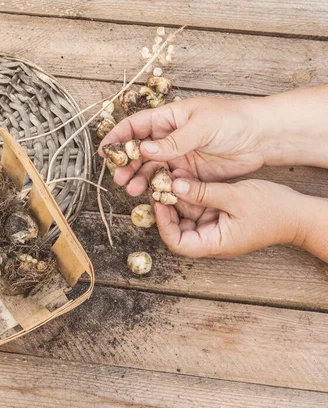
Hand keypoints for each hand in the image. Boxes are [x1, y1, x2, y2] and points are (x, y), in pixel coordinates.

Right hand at [99, 97, 265, 195]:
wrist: (261, 137)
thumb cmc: (233, 121)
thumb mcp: (202, 127)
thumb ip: (173, 141)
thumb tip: (145, 149)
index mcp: (169, 118)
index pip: (136, 126)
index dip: (119, 137)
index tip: (106, 151)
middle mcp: (169, 137)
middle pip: (139, 151)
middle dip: (126, 164)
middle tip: (119, 178)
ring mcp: (178, 156)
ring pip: (151, 169)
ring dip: (139, 179)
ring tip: (132, 191)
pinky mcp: (189, 173)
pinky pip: (167, 181)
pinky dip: (158, 188)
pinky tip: (153, 195)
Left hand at [154, 176, 307, 257]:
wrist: (298, 213)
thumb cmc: (272, 210)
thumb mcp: (235, 197)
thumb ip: (203, 193)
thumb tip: (174, 187)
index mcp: (214, 244)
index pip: (177, 243)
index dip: (163, 224)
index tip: (158, 202)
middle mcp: (210, 239)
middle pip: (177, 228)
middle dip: (167, 207)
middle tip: (157, 185)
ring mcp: (213, 228)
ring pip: (186, 215)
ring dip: (177, 196)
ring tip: (167, 175)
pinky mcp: (217, 216)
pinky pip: (197, 207)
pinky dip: (190, 194)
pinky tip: (182, 177)